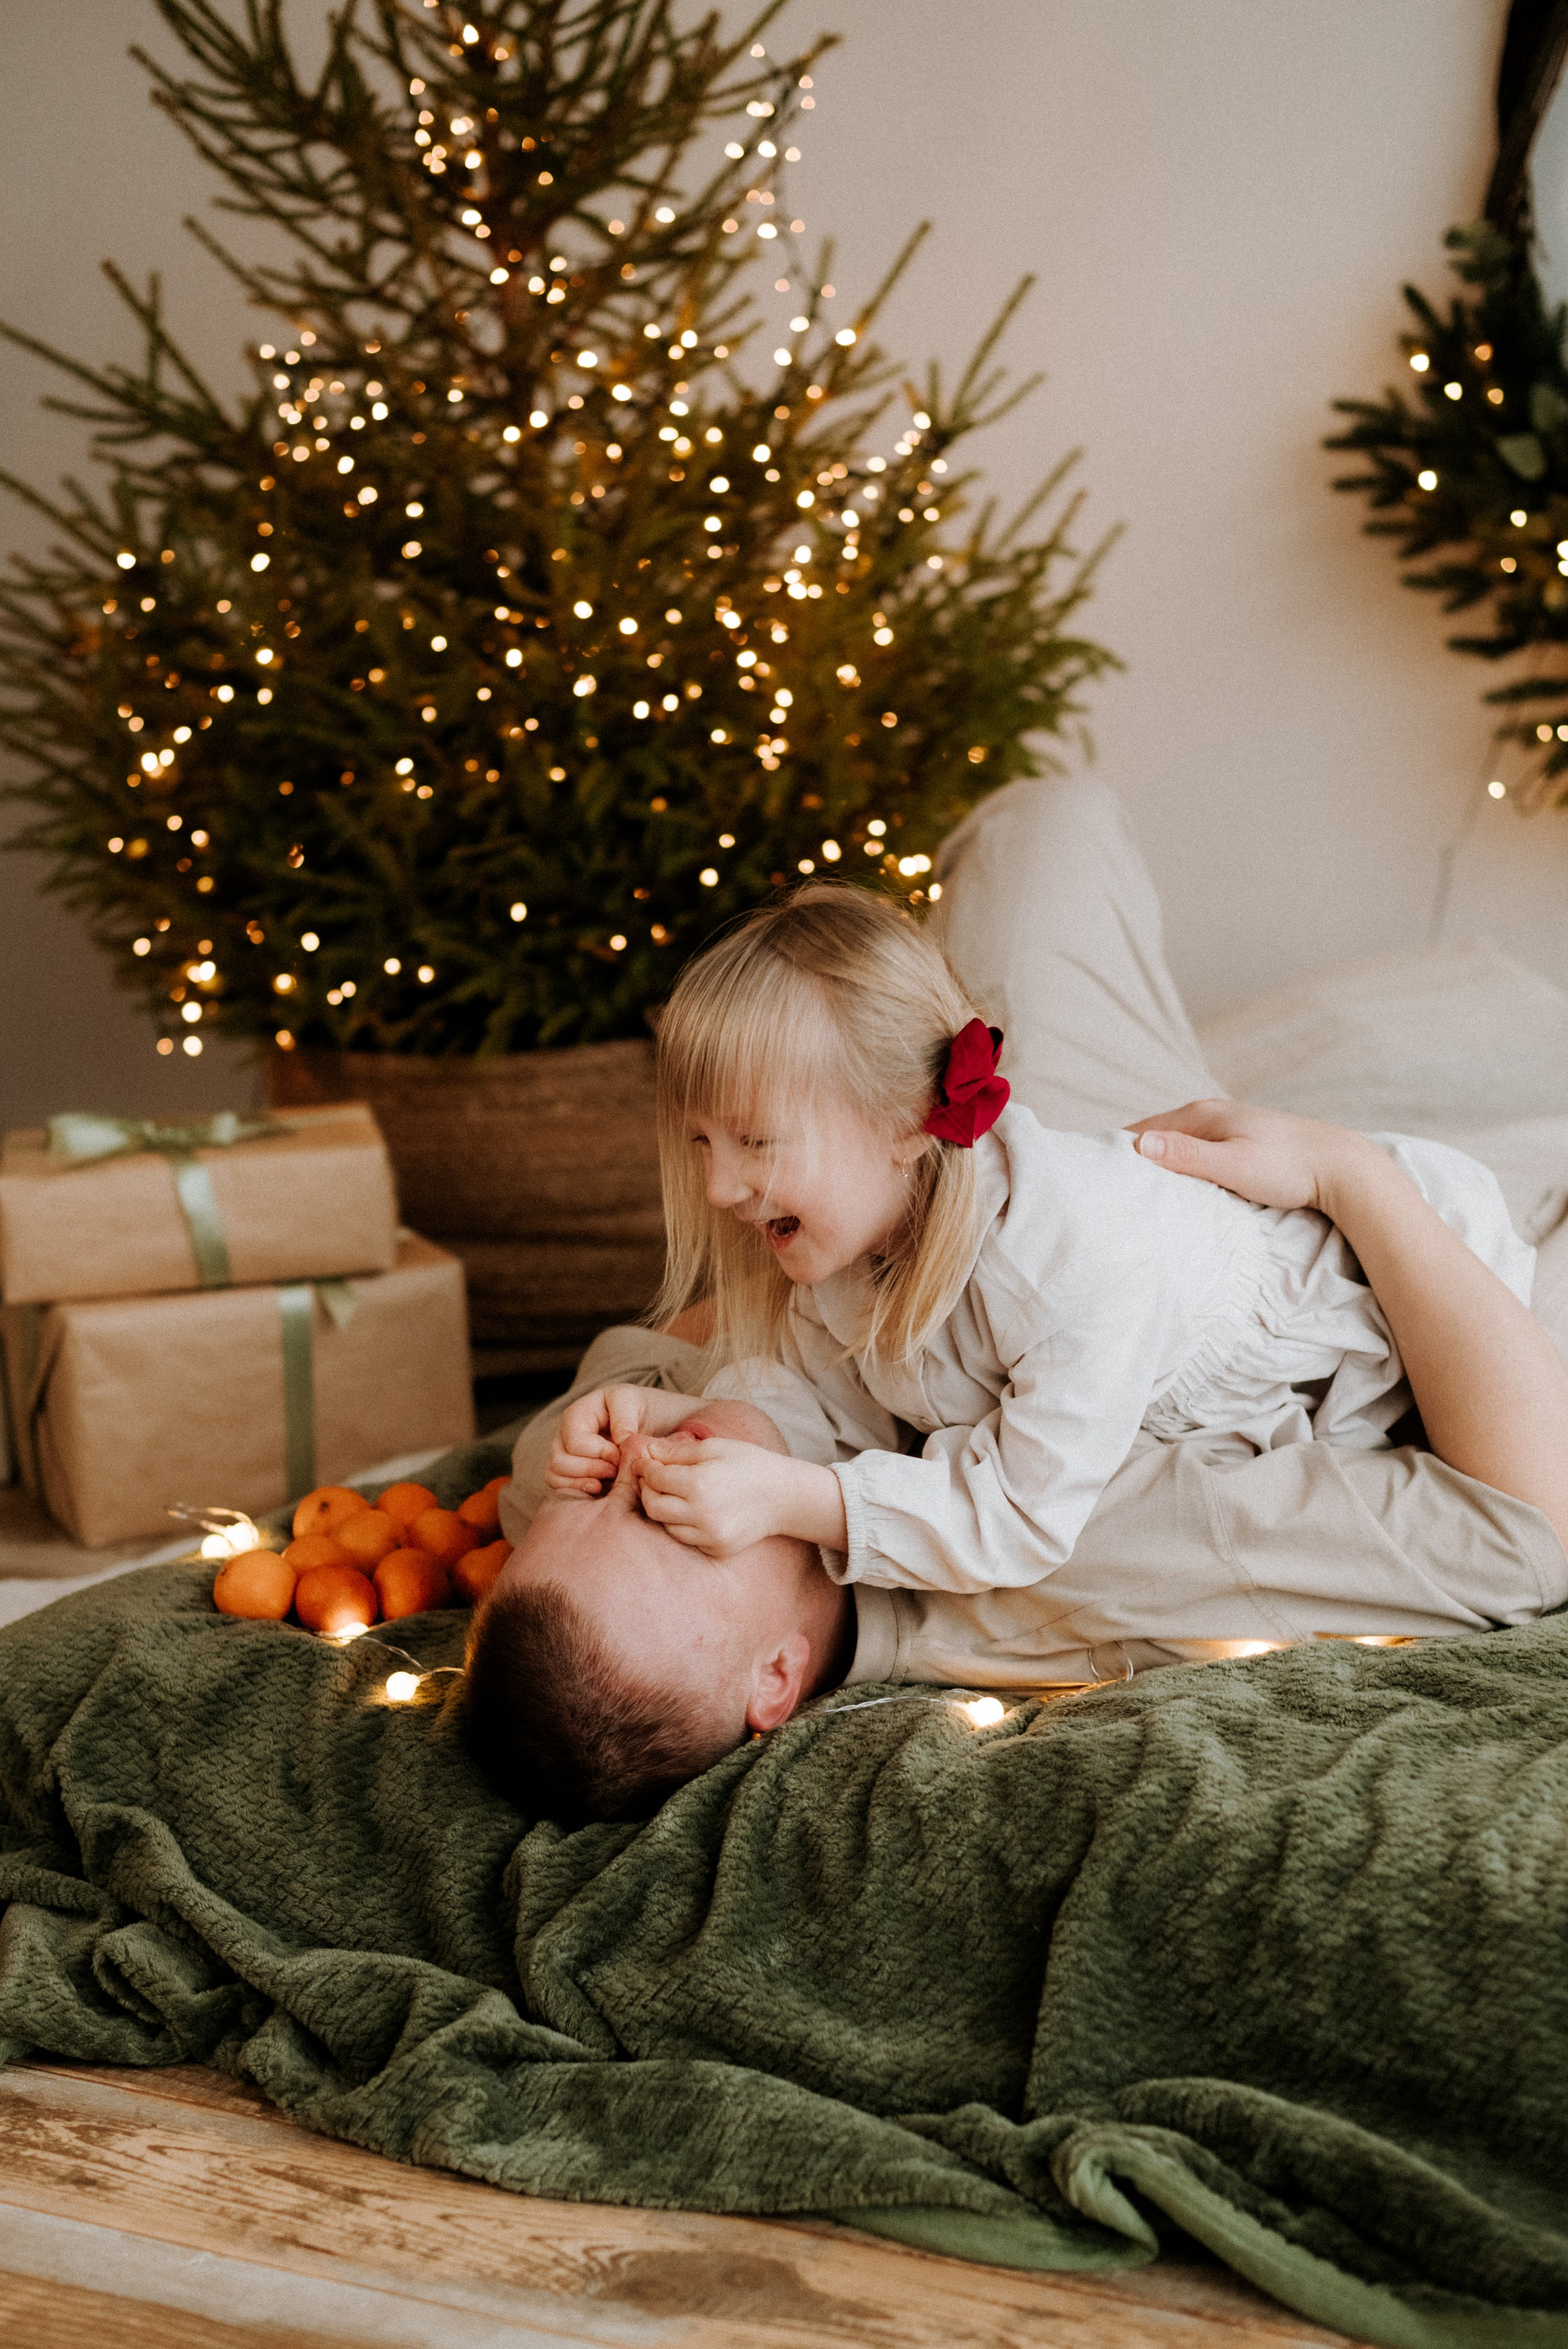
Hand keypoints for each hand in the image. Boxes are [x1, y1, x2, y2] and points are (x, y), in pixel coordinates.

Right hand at [546, 1384, 691, 1496]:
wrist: (649, 1421)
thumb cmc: (640, 1409)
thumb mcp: (634, 1402)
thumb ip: (624, 1420)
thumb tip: (617, 1445)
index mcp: (576, 1414)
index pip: (576, 1443)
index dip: (601, 1453)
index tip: (624, 1455)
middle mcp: (563, 1434)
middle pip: (560, 1461)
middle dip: (594, 1470)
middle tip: (620, 1470)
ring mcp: (563, 1453)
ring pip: (556, 1475)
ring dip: (586, 1481)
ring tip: (613, 1478)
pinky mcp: (568, 1471)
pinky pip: (559, 1486)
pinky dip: (579, 1489)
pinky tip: (601, 1488)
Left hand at [636, 1437, 844, 1556]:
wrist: (784, 1496)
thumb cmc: (749, 1464)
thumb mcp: (714, 1447)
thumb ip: (676, 1451)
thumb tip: (645, 1451)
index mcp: (700, 1484)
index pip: (654, 1478)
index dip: (645, 1467)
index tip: (645, 1461)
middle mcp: (702, 1515)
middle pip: (652, 1506)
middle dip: (648, 1490)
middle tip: (656, 1477)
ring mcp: (709, 1536)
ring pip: (665, 1525)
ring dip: (664, 1508)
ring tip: (677, 1492)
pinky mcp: (716, 1549)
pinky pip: (685, 1538)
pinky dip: (682, 1524)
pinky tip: (696, 1509)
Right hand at [1127, 1099, 1373, 1216]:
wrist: (1342, 1167)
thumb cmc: (1290, 1169)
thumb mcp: (1234, 1165)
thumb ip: (1188, 1156)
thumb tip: (1140, 1145)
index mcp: (1201, 1115)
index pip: (1140, 1131)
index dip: (1114, 1152)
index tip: (1090, 1175)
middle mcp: (1209, 1114)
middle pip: (1154, 1137)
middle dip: (1129, 1159)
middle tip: (1104, 1188)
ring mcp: (1225, 1127)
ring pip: (1175, 1145)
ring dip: (1155, 1165)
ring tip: (1133, 1191)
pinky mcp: (1240, 1142)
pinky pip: (1195, 1153)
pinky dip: (1178, 1167)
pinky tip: (1175, 1187)